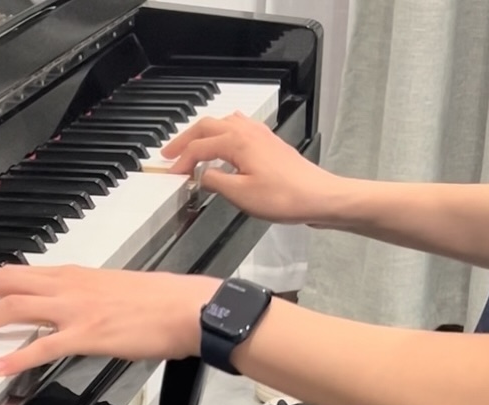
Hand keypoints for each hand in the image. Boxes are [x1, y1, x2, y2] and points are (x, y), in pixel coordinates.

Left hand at [0, 265, 220, 375]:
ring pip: (14, 307)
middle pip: (4, 283)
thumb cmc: (159, 300)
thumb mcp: (111, 289)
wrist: (188, 307)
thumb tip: (61, 309)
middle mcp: (68, 285)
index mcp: (73, 273)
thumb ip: (81, 296)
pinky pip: (42, 345)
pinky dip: (15, 356)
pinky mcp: (88, 334)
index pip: (15, 273)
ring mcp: (76, 309)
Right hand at [162, 112, 348, 223]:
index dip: (181, 162)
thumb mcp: (240, 194)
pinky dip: (222, 131)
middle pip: (206, 127)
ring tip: (190, 145)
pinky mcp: (269, 142)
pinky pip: (238, 126)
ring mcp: (260, 134)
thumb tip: (201, 176)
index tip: (171, 175)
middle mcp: (247, 131)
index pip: (198, 148)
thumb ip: (214, 182)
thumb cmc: (284, 197)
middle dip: (184, 140)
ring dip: (203, 133)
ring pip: (222, 122)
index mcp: (236, 141)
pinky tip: (223, 141)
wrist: (319, 197)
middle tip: (169, 154)